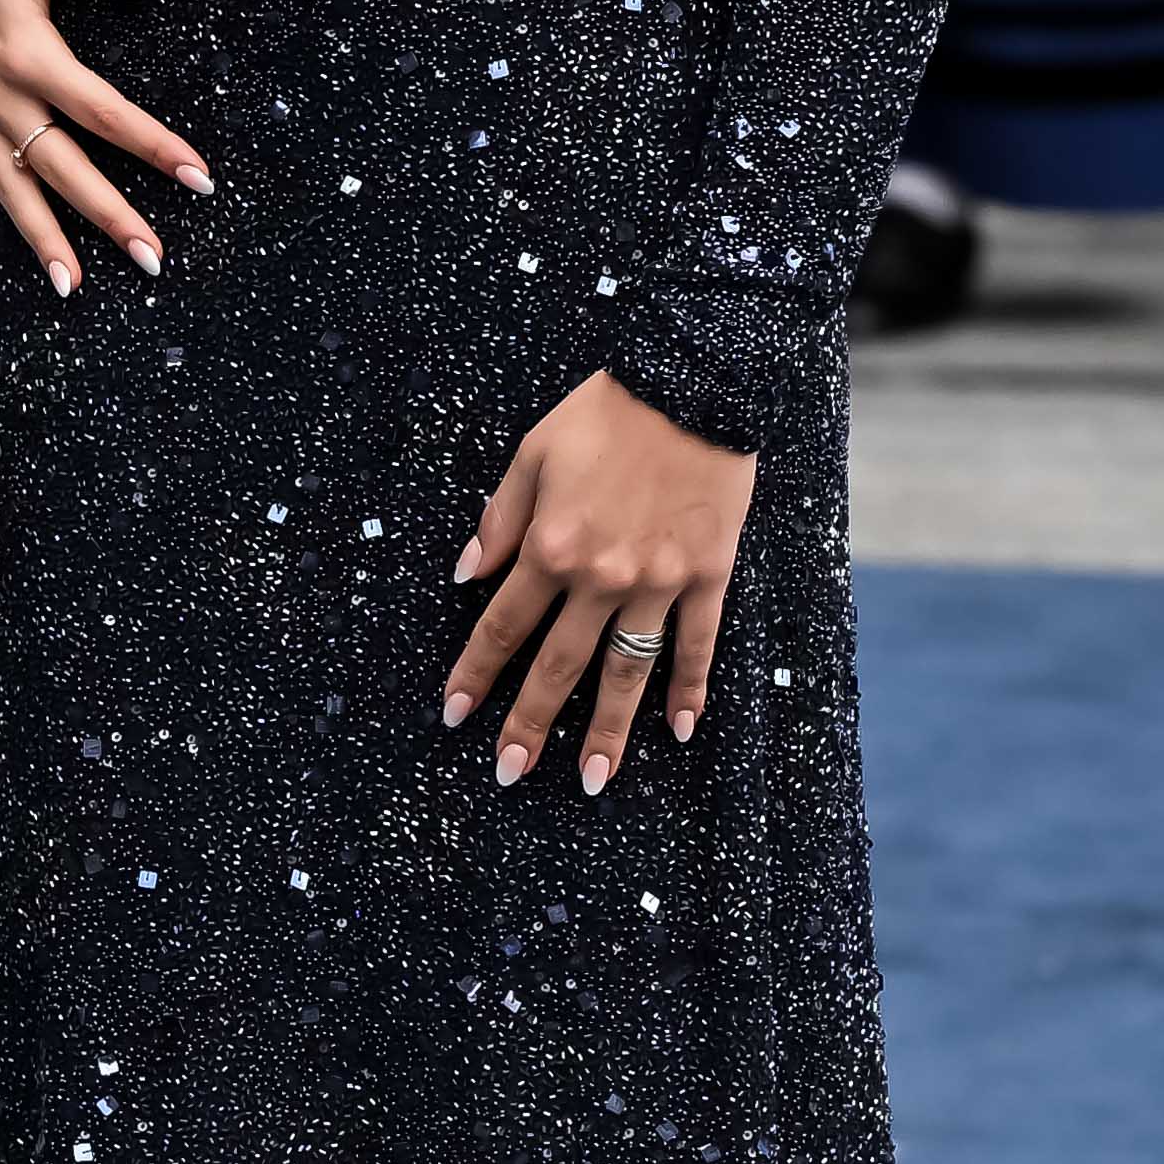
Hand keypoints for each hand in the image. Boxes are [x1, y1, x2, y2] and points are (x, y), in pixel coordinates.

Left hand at [441, 371, 757, 792]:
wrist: (694, 383)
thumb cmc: (608, 412)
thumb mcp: (533, 452)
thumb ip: (499, 520)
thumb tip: (465, 575)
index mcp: (552, 546)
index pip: (502, 626)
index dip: (475, 673)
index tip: (455, 713)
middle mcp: (601, 576)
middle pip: (558, 666)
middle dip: (529, 724)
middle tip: (508, 773)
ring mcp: (659, 582)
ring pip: (627, 671)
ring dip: (606, 731)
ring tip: (591, 780)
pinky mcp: (708, 576)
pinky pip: (698, 645)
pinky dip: (689, 690)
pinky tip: (678, 731)